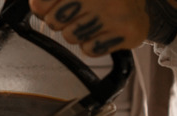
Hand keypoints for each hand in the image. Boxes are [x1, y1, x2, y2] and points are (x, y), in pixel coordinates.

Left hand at [30, 0, 176, 55]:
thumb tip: (36, 7)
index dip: (42, 7)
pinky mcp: (128, 32)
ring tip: (92, 22)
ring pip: (71, 36)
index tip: (48, 7)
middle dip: (59, 21)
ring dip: (76, 32)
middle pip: (55, 20)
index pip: (42, 2)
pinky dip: (92, 44)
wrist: (140, 4)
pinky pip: (90, 49)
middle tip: (73, 15)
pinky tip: (102, 32)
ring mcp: (118, 14)